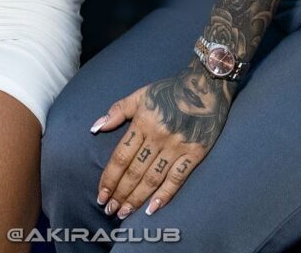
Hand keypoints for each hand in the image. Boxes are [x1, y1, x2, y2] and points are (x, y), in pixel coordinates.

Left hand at [92, 64, 231, 220]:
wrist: (204, 86)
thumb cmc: (168, 90)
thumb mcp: (140, 94)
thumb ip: (117, 111)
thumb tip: (96, 128)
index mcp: (142, 123)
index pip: (120, 156)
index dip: (109, 178)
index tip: (100, 194)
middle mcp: (157, 137)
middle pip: (134, 171)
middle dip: (120, 193)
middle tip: (109, 210)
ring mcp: (177, 147)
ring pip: (152, 178)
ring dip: (137, 199)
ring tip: (124, 213)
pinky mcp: (195, 154)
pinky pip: (177, 179)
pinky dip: (165, 195)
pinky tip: (153, 209)